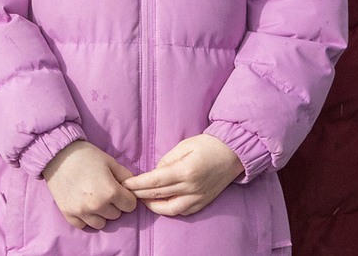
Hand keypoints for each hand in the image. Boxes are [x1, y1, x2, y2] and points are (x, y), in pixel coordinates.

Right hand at [41, 140, 137, 229]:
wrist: (56, 153)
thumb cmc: (85, 155)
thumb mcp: (110, 161)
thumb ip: (126, 176)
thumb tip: (133, 189)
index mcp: (110, 191)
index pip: (130, 206)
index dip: (126, 196)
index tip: (118, 189)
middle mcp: (97, 205)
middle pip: (116, 215)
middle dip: (113, 204)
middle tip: (103, 190)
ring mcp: (81, 211)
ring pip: (101, 223)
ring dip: (100, 213)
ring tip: (92, 198)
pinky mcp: (68, 213)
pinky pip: (83, 225)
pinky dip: (85, 217)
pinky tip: (82, 204)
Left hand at [124, 134, 243, 216]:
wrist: (233, 153)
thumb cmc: (207, 145)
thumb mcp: (184, 146)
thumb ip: (166, 160)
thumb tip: (154, 173)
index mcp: (185, 171)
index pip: (154, 181)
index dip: (137, 184)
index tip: (125, 184)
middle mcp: (192, 187)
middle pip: (159, 194)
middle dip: (139, 194)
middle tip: (126, 192)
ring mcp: (199, 197)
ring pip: (171, 209)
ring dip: (153, 206)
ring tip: (141, 199)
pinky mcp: (204, 202)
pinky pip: (184, 211)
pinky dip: (169, 210)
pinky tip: (160, 203)